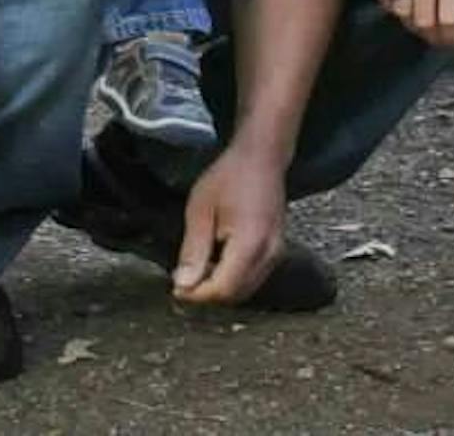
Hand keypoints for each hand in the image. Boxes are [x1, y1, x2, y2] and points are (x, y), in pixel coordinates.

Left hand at [172, 142, 286, 304]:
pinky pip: (254, 278)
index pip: (223, 289)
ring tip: (196, 272)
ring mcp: (276, 254)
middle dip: (207, 295)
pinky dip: (233, 279)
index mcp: (250, 244)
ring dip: (220, 288)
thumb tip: (183, 285)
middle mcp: (269, 254)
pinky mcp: (277, 251)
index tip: (176, 289)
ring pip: (246, 290)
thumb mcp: (200, 209)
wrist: (262, 157)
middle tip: (182, 282)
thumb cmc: (229, 176)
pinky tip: (215, 263)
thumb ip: (193, 250)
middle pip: (236, 295)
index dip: (198, 295)